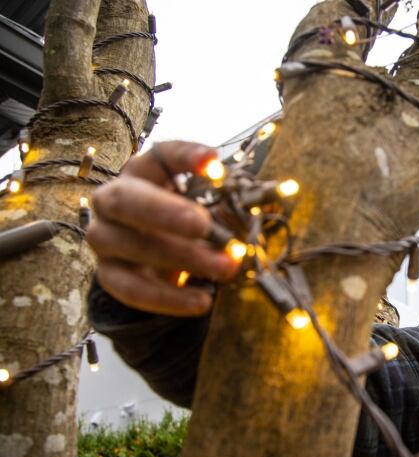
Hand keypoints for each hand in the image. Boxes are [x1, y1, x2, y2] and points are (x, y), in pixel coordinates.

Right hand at [87, 141, 239, 316]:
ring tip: (225, 268)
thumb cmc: (184, 222)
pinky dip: (168, 298)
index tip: (214, 162)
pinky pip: (132, 289)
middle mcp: (113, 200)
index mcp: (143, 172)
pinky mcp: (109, 275)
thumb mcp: (206, 205)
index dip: (185, 156)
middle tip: (203, 225)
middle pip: (126, 199)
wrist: (153, 260)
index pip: (160, 155)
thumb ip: (230, 200)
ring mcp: (105, 238)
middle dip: (166, 212)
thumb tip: (275, 196)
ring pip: (131, 246)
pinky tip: (202, 301)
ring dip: (181, 258)